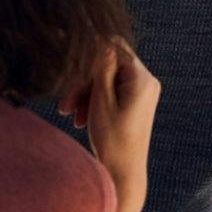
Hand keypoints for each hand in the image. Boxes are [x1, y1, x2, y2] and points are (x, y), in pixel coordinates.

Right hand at [60, 43, 159, 211]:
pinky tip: (80, 120)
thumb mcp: (101, 101)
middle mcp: (147, 82)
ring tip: (70, 116)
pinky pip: (112, 93)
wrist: (124, 175)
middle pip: (108, 65)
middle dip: (84, 82)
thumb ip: (101, 67)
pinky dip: (94, 102)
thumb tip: (99, 36)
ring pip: (106, 80)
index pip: (114, 46)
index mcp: (142, 79)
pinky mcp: (135, 103)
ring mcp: (142, 93)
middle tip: (64, 105)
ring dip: (85, 94)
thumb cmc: (113, 140)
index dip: (89, 49)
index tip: (68, 58)